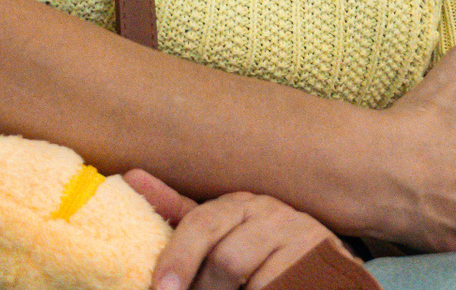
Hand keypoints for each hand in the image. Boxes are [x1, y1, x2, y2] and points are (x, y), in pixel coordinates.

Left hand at [125, 171, 362, 289]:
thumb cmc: (262, 252)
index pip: (200, 223)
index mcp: (238, 205)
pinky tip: (264, 289)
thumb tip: (129, 177)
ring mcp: (297, 236)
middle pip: (225, 258)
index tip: (162, 288)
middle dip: (201, 287)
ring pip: (248, 277)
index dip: (178, 258)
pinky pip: (276, 283)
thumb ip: (182, 217)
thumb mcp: (223, 233)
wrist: (326, 267)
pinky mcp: (320, 260)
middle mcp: (268, 213)